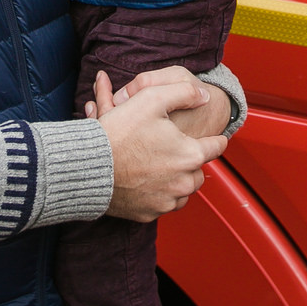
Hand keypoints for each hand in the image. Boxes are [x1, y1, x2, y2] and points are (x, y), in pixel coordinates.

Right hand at [96, 72, 228, 221]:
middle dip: (192, 161)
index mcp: (190, 155)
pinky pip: (164, 204)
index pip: (217, 147)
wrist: (89, 166)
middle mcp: (183, 183)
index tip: (216, 138)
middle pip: (200, 172)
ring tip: (164, 166)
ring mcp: (166, 201)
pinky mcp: (149, 214)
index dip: (217, 139)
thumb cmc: (119, 132)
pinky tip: (149, 180)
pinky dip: (160, 194)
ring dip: (178, 180)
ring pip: (184, 191)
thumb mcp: (152, 97)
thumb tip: (204, 96)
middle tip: (178, 150)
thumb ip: (184, 92)